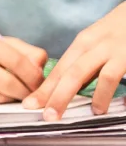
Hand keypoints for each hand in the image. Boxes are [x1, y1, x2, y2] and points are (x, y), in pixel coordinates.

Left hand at [28, 3, 125, 117]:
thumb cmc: (125, 30)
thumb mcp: (102, 41)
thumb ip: (88, 61)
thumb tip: (72, 86)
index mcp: (84, 42)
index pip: (59, 68)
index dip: (44, 88)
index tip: (29, 104)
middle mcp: (93, 45)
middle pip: (66, 72)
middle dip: (52, 95)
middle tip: (45, 115)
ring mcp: (111, 49)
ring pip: (82, 74)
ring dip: (70, 95)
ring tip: (62, 115)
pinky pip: (112, 76)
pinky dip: (103, 94)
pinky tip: (100, 109)